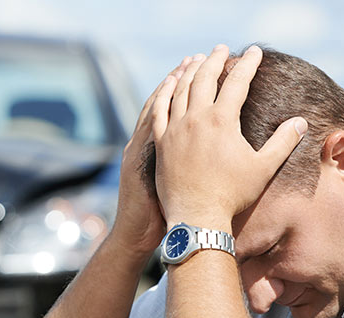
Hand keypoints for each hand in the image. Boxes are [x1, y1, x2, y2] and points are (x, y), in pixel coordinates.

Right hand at [110, 59, 188, 258]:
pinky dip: (158, 110)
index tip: (198, 67)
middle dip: (180, 77)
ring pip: (154, 111)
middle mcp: (144, 144)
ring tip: (186, 65)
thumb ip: (183, 165)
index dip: (182, 88)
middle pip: (164, 102)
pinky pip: (148, 129)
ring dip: (170, 86)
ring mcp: (139, 152)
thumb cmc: (157, 217)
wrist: (135, 236)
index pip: (169, 110)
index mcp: (152, 147)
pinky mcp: (138, 163)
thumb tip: (209, 153)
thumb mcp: (168, 185)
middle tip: (197, 56)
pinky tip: (171, 94)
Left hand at [153, 45, 307, 230]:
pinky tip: (169, 83)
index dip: (247, 64)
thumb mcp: (263, 168)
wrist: (197, 217)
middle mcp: (195, 119)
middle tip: (222, 49)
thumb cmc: (232, 195)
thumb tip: (301, 122)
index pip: (237, 82)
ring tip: (196, 59)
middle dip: (215, 60)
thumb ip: (283, 142)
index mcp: (222, 121)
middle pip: (204, 78)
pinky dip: (165, 92)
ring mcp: (174, 129)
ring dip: (189, 70)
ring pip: (180, 89)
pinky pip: (159, 109)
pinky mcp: (160, 142)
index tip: (254, 52)